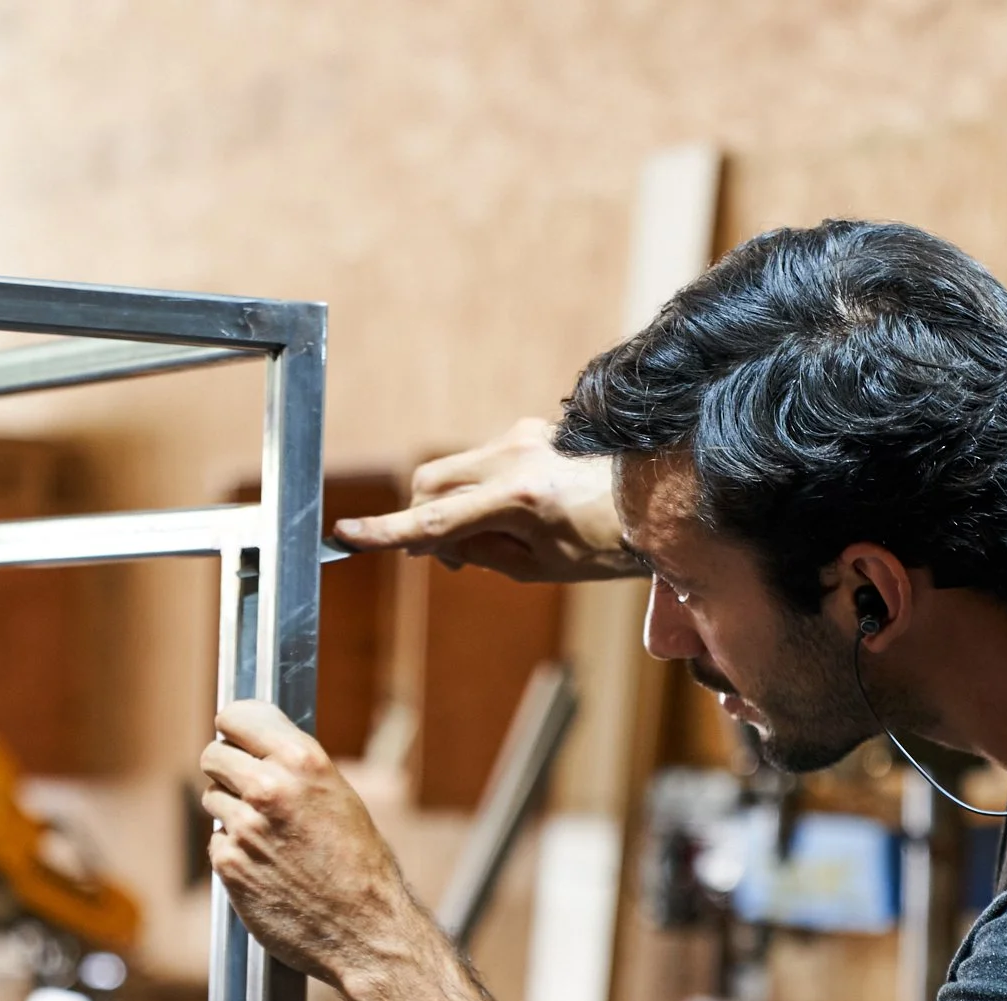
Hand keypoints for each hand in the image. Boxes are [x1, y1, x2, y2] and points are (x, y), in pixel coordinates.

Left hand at [201, 702, 423, 987]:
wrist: (366, 931)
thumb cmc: (363, 867)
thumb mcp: (341, 799)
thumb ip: (296, 771)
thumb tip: (255, 750)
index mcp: (304, 762)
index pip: (237, 717)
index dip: (236, 729)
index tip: (238, 738)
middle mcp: (269, 788)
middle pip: (213, 756)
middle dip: (228, 771)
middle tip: (252, 792)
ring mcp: (244, 828)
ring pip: (212, 800)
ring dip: (233, 813)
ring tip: (272, 837)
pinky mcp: (228, 864)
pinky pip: (218, 842)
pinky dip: (235, 851)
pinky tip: (268, 866)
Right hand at [332, 417, 630, 580]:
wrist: (662, 496)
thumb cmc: (611, 543)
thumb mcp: (544, 566)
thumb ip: (482, 551)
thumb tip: (437, 541)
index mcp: (520, 499)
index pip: (435, 518)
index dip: (387, 532)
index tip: (345, 536)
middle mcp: (515, 457)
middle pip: (431, 482)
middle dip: (424, 517)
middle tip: (452, 557)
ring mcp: (522, 436)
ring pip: (455, 469)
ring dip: (457, 504)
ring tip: (499, 537)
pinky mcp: (531, 429)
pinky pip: (485, 460)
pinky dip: (483, 490)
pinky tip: (521, 511)